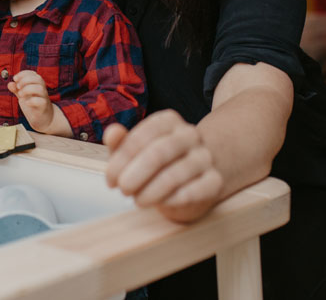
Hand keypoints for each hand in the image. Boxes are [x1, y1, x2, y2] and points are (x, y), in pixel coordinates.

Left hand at [8, 69, 54, 130]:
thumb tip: (9, 83)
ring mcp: (44, 98)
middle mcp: (42, 89)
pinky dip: (31, 101)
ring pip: (40, 88)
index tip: (14, 78)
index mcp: (37, 84)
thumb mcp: (23, 96)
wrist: (43, 119)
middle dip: (25, 80)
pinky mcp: (44, 107)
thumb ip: (16, 90)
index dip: (23, 74)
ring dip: (27, 89)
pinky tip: (26, 103)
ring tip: (20, 95)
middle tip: (18, 86)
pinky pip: (41, 101)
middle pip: (38, 78)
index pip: (33, 74)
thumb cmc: (33, 105)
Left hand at [103, 109, 223, 222]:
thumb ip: (120, 143)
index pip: (142, 135)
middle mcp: (189, 134)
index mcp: (168, 121)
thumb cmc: (157, 163)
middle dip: (134, 175)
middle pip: (158, 153)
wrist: (194, 178)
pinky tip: (161, 205)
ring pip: (174, 175)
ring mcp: (204, 156)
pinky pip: (194, 191)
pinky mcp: (214, 180)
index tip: (110, 179)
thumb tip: (112, 133)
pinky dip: (172, 200)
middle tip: (123, 190)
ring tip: (138, 200)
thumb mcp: (134, 151)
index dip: (121, 160)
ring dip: (150, 192)